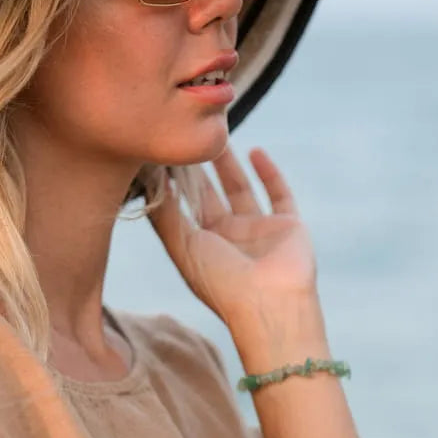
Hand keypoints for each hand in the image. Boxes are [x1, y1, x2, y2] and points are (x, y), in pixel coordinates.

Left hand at [146, 143, 321, 339]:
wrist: (270, 303)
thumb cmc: (221, 282)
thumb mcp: (183, 248)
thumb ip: (165, 215)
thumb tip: (150, 181)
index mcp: (203, 247)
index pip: (186, 207)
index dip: (175, 182)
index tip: (163, 151)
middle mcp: (229, 238)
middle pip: (211, 195)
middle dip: (199, 168)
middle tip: (187, 134)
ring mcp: (259, 230)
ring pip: (241, 189)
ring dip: (229, 165)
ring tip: (216, 137)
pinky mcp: (287, 225)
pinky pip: (279, 193)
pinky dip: (269, 173)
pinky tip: (255, 151)